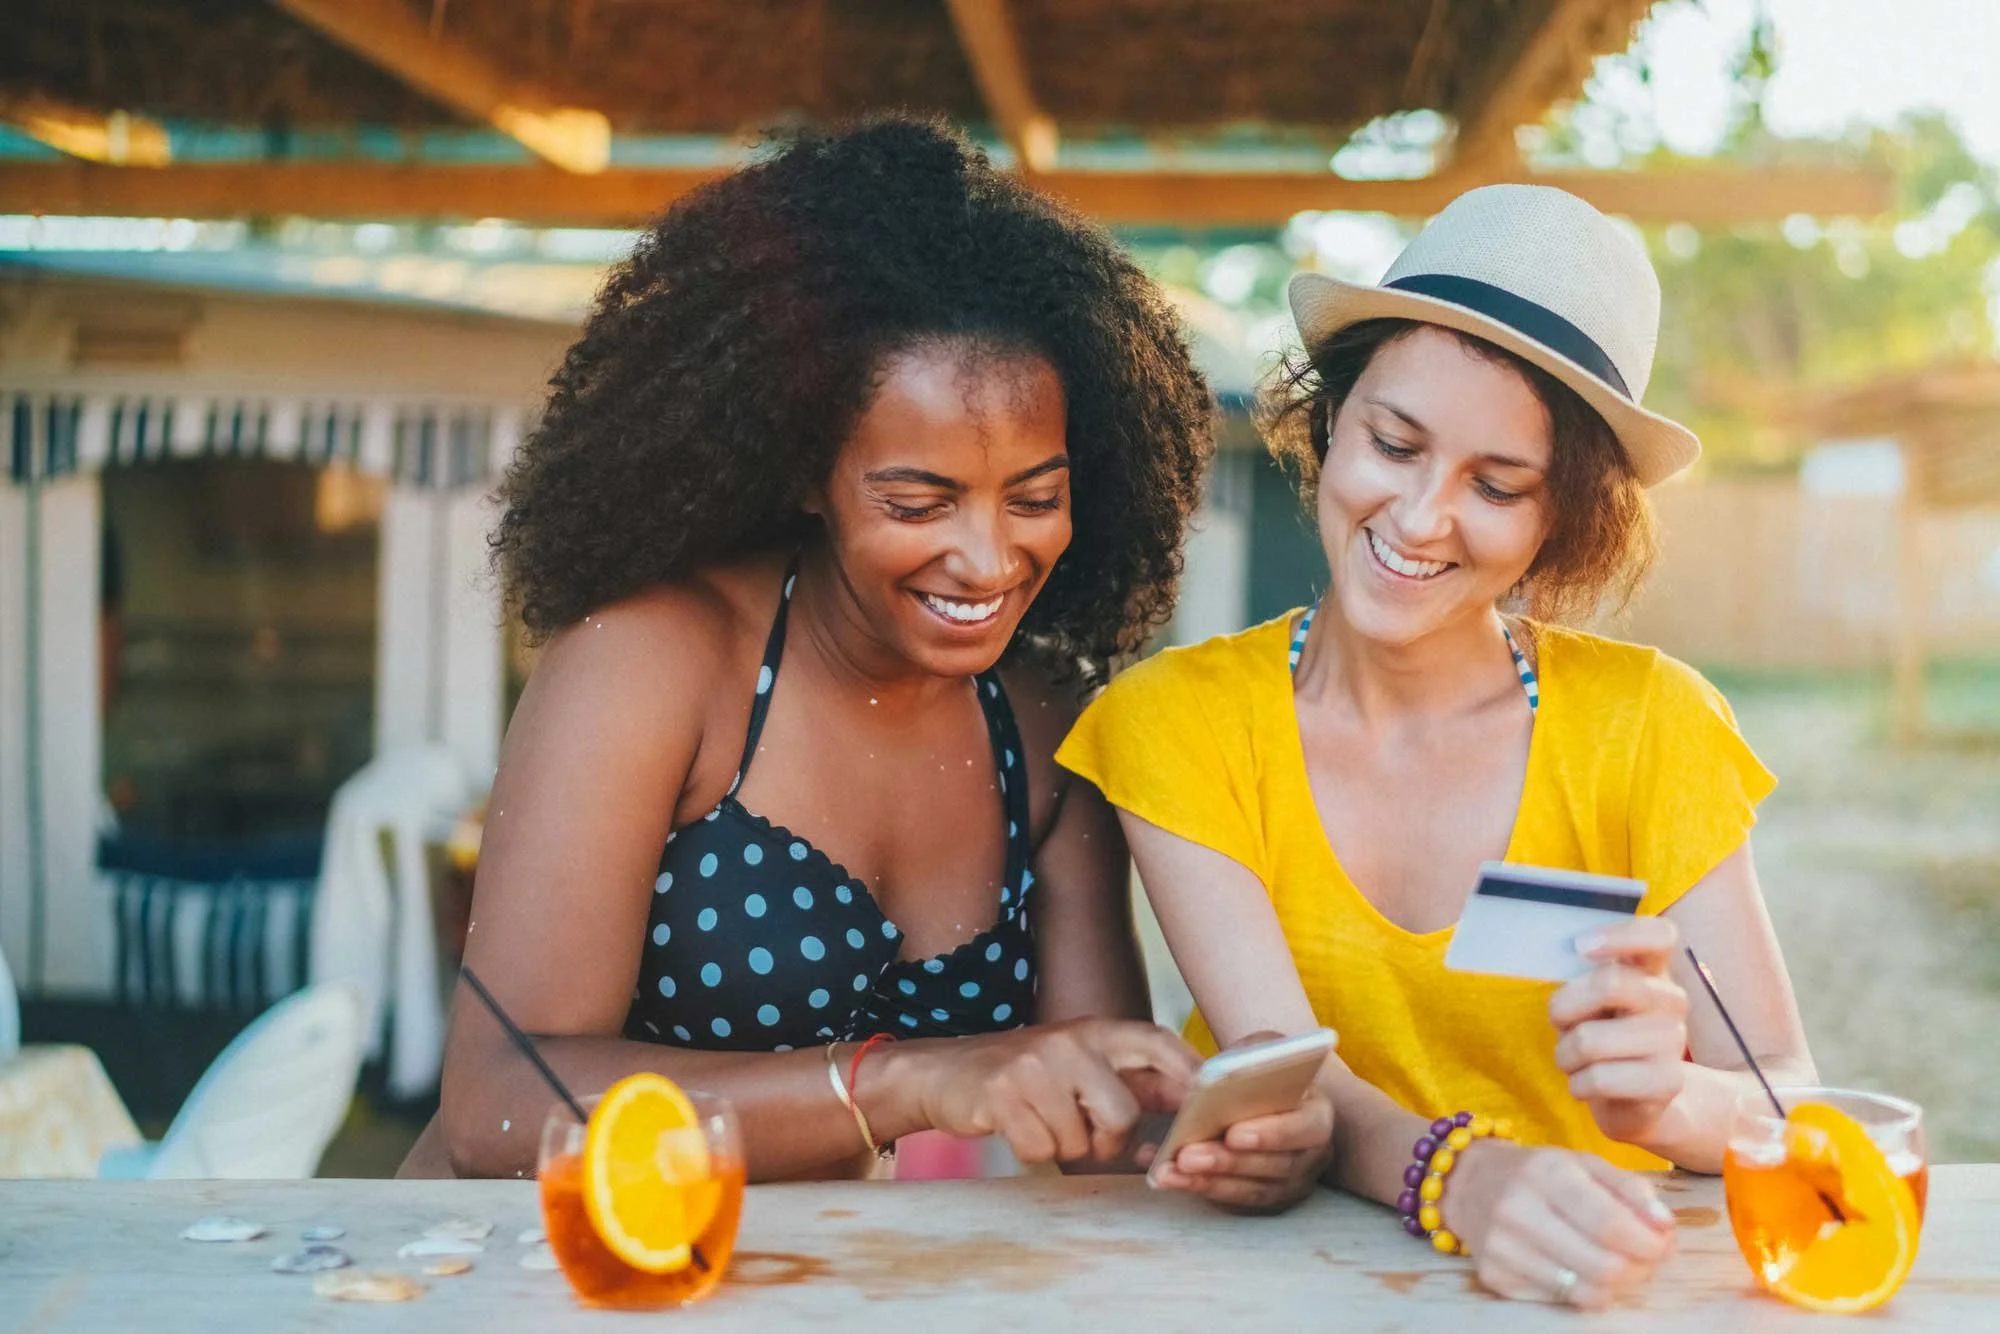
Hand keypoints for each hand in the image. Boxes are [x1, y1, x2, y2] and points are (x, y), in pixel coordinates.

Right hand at [908, 1018, 1197, 1164]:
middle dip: (1109, 1140)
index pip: (1156, 1041)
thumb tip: (1190, 1107)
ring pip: (1080, 1140)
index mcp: (1093, 1030)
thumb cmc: (1022, 1075)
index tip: (1207, 1101)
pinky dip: (1032, 1150)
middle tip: (1085, 1134)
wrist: (942, 1071)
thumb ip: (1130, 1082)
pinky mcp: (1002, 1093)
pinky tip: (1016, 1127)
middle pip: (1122, 1112)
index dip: (1188, 1070)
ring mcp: (1034, 1065)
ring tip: (1041, 1121)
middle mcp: (1068, 1041)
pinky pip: (1041, 1150)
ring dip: (1063, 1147)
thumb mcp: (1077, 1065)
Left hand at [1150, 1030, 1335, 1213]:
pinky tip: (1170, 1177)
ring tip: (1170, 1170)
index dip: (1271, 1134)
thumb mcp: (1263, 1050)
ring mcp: (1291, 1183)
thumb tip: (1226, 1073)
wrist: (1262, 1096)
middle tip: (1187, 1155)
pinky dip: (1200, 1188)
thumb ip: (1253, 1057)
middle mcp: (1312, 1155)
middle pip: (1274, 1166)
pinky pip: (1233, 1200)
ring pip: (1251, 1190)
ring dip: (1208, 1181)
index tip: (1233, 1133)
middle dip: (1227, 1161)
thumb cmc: (1262, 1071)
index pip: (1305, 1128)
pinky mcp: (1265, 1199)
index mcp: (1318, 1114)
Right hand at [1446, 1139, 1676, 1308]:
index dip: (1650, 1244)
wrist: (1469, 1184)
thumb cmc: (1538, 1173)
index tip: (1663, 1245)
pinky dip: (1584, 1290)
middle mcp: (1517, 1209)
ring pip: (1586, 1292)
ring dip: (1616, 1285)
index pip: (1611, 1224)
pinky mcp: (1494, 1277)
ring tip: (1618, 1266)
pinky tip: (1580, 1270)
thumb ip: (1630, 1189)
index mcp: (1546, 1172)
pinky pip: (1562, 1301)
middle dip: (1640, 1269)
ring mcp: (1501, 1247)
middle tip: (1645, 1260)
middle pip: (1603, 1266)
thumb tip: (1665, 1225)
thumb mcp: (1583, 1164)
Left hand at [1550, 916, 1689, 1145]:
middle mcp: (1670, 1000)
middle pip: (1609, 983)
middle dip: (1564, 1008)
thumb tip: (1570, 955)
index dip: (1622, 935)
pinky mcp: (1669, 1081)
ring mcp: (1674, 1041)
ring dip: (1566, 1055)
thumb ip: (1583, 979)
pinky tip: (1590, 1086)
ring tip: (1576, 1062)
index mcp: (1652, 971)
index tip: (1581, 947)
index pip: (1659, 935)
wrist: (1635, 1103)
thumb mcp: (1589, 1004)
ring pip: (1590, 1039)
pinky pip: (1599, 1078)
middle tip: (1562, 1025)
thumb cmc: (1601, 1039)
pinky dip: (1578, 1085)